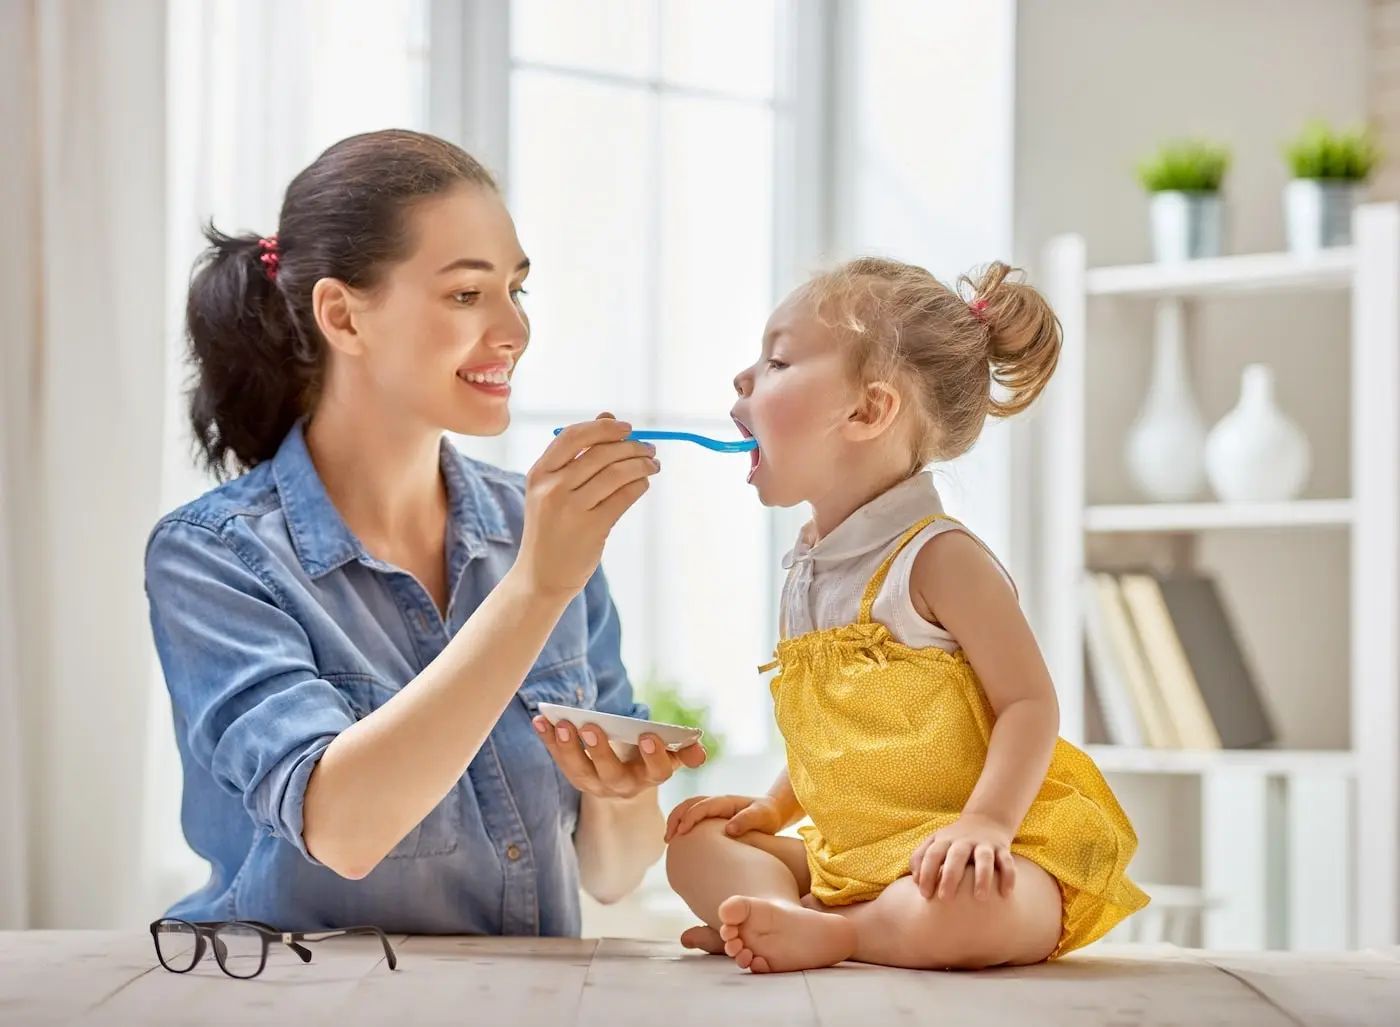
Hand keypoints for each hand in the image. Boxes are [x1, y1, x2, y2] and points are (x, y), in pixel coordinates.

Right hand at [517, 414, 659, 597]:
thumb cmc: (551, 529)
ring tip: (653, 464)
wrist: (540, 576)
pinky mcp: (591, 528)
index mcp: (539, 473)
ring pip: (617, 473)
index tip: (627, 429)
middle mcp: (552, 488)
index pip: (573, 436)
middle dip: (632, 447)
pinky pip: (624, 497)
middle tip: (649, 448)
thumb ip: (577, 455)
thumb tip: (609, 418)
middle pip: (600, 453)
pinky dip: (639, 486)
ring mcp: (571, 509)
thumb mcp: (552, 490)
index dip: (604, 428)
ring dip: (642, 464)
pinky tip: (644, 484)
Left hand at [532, 716, 705, 799]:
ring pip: (579, 771)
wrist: (624, 775)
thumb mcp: (668, 754)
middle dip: (600, 751)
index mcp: (649, 777)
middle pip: (610, 773)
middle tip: (591, 726)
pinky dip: (548, 739)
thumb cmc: (647, 755)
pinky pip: (559, 759)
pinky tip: (540, 720)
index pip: (656, 772)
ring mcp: (595, 784)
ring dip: (567, 747)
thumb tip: (699, 752)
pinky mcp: (574, 775)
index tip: (647, 735)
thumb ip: (682, 751)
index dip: (654, 756)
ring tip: (561, 723)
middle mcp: (621, 785)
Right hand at [664, 794, 785, 841]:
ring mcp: (713, 810)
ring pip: (688, 809)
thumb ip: (747, 820)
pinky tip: (680, 842)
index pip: (702, 805)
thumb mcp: (762, 817)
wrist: (773, 813)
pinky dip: (682, 826)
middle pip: (689, 803)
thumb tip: (729, 829)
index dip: (690, 817)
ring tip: (669, 840)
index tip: (681, 833)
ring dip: (676, 821)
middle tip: (668, 838)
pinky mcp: (712, 818)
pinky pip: (693, 818)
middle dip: (676, 817)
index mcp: (726, 802)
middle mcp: (716, 803)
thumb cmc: (768, 816)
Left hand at [910, 814, 1016, 900]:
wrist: (985, 820)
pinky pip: (1007, 862)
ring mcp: (984, 844)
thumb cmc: (953, 841)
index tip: (925, 895)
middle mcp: (964, 841)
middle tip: (945, 898)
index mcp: (944, 840)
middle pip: (956, 856)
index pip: (932, 855)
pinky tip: (1005, 894)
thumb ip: (920, 858)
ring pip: (984, 859)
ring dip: (982, 877)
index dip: (926, 873)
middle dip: (950, 876)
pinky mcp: (1002, 848)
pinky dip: (1008, 877)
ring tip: (980, 898)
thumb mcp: (935, 842)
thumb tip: (915, 881)